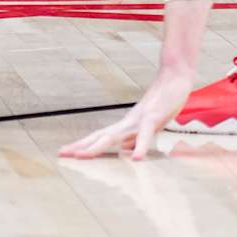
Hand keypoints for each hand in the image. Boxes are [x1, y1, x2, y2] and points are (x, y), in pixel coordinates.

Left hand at [60, 67, 194, 160]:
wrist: (174, 77)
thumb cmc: (162, 102)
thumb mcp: (146, 125)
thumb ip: (135, 137)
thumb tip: (125, 151)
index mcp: (125, 125)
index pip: (99, 136)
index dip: (83, 144)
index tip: (66, 152)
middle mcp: (127, 122)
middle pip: (100, 136)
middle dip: (81, 146)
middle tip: (62, 154)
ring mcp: (139, 119)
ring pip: (114, 136)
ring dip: (97, 146)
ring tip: (82, 156)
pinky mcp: (154, 118)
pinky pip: (145, 134)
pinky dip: (140, 146)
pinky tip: (136, 158)